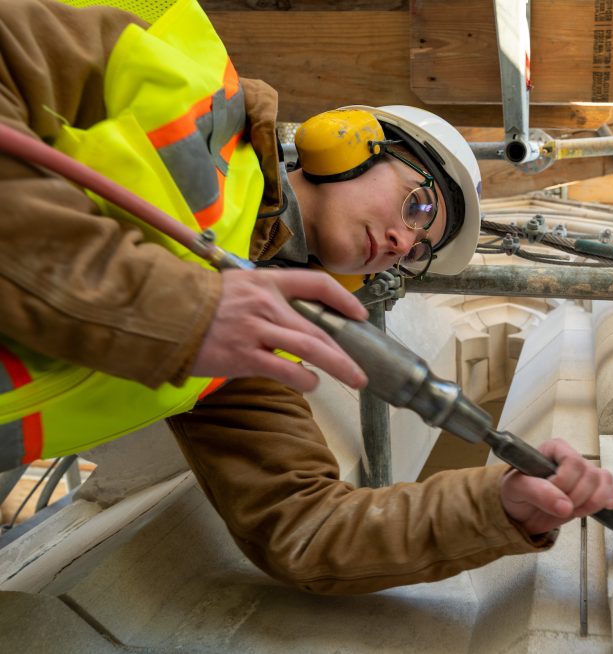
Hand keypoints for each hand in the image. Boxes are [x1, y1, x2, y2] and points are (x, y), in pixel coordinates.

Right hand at [190, 268, 368, 391]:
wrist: (162, 314)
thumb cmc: (201, 303)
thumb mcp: (238, 286)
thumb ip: (267, 297)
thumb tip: (293, 316)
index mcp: (268, 283)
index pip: (317, 284)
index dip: (343, 299)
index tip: (359, 315)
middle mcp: (267, 304)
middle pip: (319, 327)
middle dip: (346, 350)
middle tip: (363, 368)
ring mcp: (257, 330)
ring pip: (310, 348)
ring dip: (337, 365)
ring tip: (354, 379)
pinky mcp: (244, 356)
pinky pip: (285, 370)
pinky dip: (303, 379)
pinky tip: (311, 384)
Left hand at [499, 438, 612, 535]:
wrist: (521, 513)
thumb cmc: (516, 493)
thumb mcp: (517, 489)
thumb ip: (538, 493)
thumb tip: (565, 506)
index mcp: (554, 449)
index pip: (573, 460)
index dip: (565, 482)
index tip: (551, 495)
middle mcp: (573, 459)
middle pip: (591, 474)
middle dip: (577, 497)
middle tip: (560, 508)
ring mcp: (586, 475)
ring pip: (605, 481)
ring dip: (593, 502)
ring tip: (574, 512)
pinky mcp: (595, 492)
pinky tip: (607, 507)